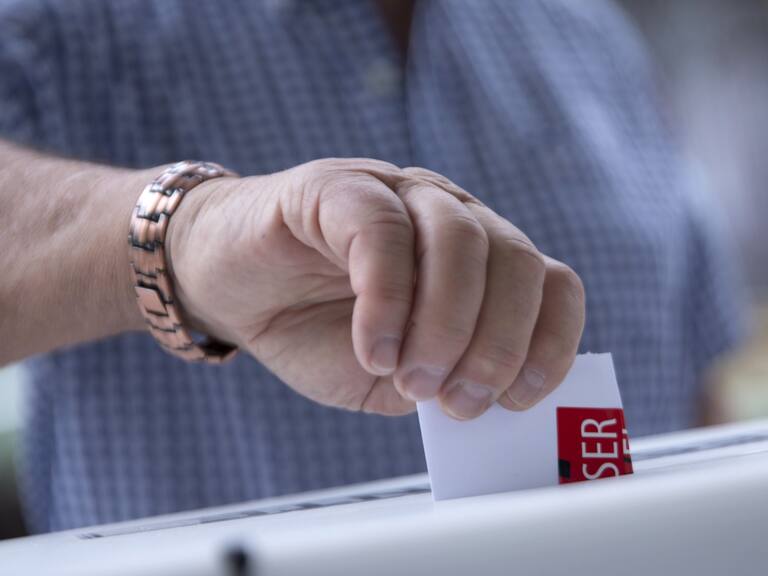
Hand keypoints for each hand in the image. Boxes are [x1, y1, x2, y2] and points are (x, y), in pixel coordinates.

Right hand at [167, 158, 584, 417]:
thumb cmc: (317, 332)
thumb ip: (441, 383)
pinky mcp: (338, 187)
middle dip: (497, 344)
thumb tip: (488, 398)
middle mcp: (449, 215)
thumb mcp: (393, 377)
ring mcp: (397, 193)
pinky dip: (387, 302)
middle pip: (515, 260)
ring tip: (410, 380)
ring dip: (446, 327)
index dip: (549, 341)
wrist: (232, 291)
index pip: (549, 282)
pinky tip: (371, 349)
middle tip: (458, 403)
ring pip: (460, 242)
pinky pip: (382, 233)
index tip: (519, 399)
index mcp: (477, 259)